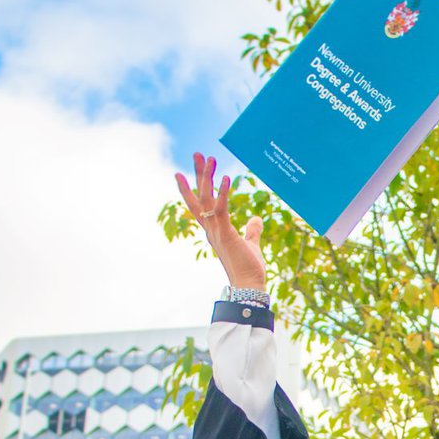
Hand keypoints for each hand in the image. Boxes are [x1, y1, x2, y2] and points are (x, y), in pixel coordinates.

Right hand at [175, 153, 267, 290]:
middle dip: (198, 174)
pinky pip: (220, 209)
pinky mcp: (224, 233)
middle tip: (197, 154)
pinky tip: (225, 177)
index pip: (200, 206)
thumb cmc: (249, 269)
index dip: (192, 189)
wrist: (248, 285)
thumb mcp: (251, 245)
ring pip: (206, 199)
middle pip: (200, 197)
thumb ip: (252, 231)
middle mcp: (211, 229)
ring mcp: (215, 231)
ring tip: (209, 157)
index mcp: (215, 231)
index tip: (183, 174)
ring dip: (207, 177)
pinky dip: (222, 193)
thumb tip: (255, 218)